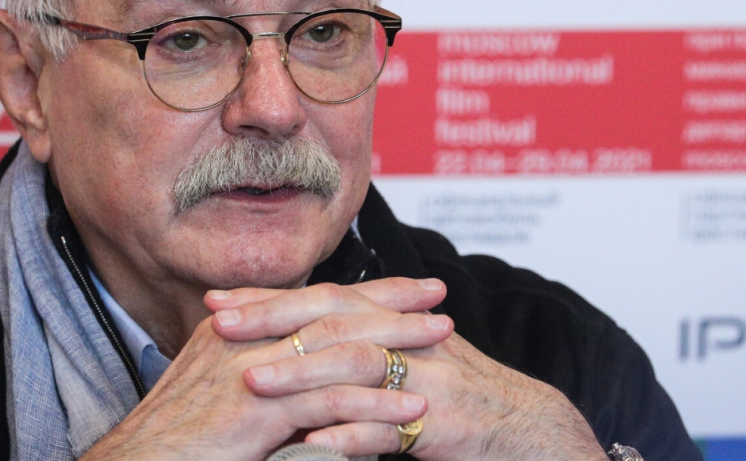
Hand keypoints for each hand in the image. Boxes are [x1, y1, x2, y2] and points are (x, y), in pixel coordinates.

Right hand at [80, 278, 448, 460]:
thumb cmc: (178, 441)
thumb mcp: (219, 393)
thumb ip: (261, 373)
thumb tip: (306, 372)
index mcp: (238, 326)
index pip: (313, 297)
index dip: (364, 289)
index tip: (408, 286)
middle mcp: (246, 336)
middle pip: (333, 308)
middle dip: (392, 302)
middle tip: (439, 296)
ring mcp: (253, 369)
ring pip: (341, 346)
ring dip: (397, 344)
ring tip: (443, 342)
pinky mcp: (260, 409)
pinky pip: (332, 402)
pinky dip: (377, 405)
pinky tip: (413, 410)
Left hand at [210, 279, 604, 460]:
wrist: (528, 428)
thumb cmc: (459, 400)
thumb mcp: (406, 363)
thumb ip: (356, 353)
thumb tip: (292, 350)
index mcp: (391, 322)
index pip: (320, 299)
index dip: (268, 298)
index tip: (217, 301)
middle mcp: (407, 338)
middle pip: (330, 319)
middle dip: (271, 319)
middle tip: (218, 324)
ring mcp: (426, 377)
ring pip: (355, 365)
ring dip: (300, 375)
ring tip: (250, 384)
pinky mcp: (444, 420)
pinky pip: (389, 428)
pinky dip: (348, 437)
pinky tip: (309, 446)